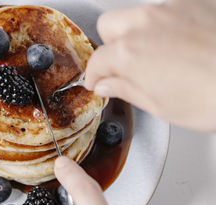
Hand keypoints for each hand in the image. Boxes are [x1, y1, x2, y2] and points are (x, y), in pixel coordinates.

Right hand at [85, 0, 215, 131]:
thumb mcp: (162, 106)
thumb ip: (127, 90)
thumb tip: (107, 85)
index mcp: (130, 53)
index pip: (96, 61)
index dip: (95, 76)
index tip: (99, 83)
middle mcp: (146, 23)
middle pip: (109, 25)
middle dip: (110, 46)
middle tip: (124, 66)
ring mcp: (173, 7)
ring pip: (138, 13)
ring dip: (138, 33)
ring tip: (158, 55)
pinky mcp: (198, 2)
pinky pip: (170, 8)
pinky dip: (168, 24)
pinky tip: (184, 43)